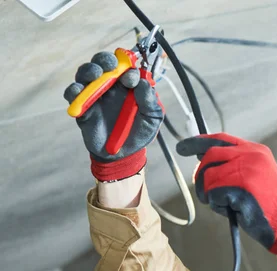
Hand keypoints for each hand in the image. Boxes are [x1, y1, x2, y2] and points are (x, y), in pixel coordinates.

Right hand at [64, 51, 163, 180]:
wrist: (122, 154)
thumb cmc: (139, 132)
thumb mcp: (152, 118)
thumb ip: (150, 101)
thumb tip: (142, 83)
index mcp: (129, 85)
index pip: (126, 66)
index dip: (128, 67)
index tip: (130, 80)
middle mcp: (111, 86)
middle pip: (103, 62)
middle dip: (105, 59)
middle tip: (109, 66)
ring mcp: (95, 95)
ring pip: (86, 73)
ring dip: (89, 70)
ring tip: (95, 75)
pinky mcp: (82, 107)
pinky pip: (73, 94)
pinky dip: (73, 90)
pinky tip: (78, 91)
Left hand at [176, 133, 276, 261]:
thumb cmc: (268, 205)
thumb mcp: (255, 175)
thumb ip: (233, 165)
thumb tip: (203, 160)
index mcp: (256, 150)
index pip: (220, 138)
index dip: (199, 142)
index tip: (183, 147)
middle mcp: (251, 155)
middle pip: (210, 156)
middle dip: (201, 175)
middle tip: (206, 193)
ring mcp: (247, 170)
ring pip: (209, 177)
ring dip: (211, 195)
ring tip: (228, 204)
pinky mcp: (241, 188)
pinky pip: (214, 194)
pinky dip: (218, 206)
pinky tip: (234, 210)